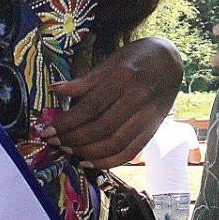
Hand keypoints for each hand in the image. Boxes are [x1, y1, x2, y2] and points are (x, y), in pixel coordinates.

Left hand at [39, 38, 182, 168]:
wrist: (171, 61)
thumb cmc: (137, 57)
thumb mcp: (111, 61)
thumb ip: (85, 80)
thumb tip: (55, 89)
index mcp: (125, 77)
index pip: (91, 107)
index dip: (67, 122)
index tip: (47, 130)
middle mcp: (139, 98)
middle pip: (102, 128)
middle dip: (73, 139)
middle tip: (54, 142)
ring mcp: (149, 116)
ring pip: (115, 144)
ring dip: (87, 152)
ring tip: (67, 150)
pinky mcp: (153, 129)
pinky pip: (130, 152)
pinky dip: (109, 161)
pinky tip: (89, 161)